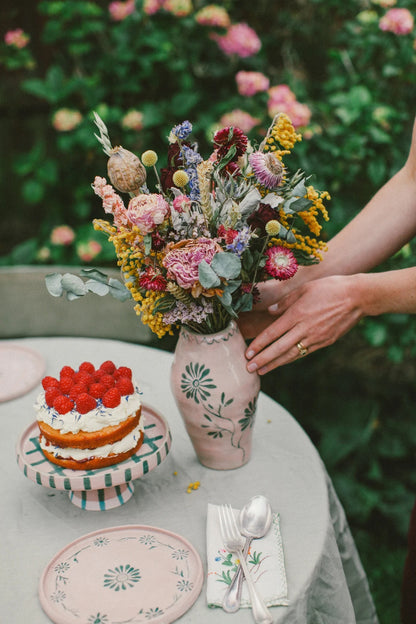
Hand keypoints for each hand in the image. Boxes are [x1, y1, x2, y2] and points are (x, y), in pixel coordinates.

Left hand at [245, 275, 362, 373]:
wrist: (358, 297)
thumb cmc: (331, 288)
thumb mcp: (305, 288)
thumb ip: (286, 301)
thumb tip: (271, 312)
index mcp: (297, 314)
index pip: (272, 333)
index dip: (259, 344)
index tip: (247, 352)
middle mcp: (305, 328)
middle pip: (279, 348)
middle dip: (262, 359)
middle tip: (249, 368)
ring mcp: (316, 337)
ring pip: (291, 354)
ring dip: (275, 363)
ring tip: (261, 370)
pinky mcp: (325, 342)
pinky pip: (304, 352)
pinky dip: (291, 358)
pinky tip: (282, 362)